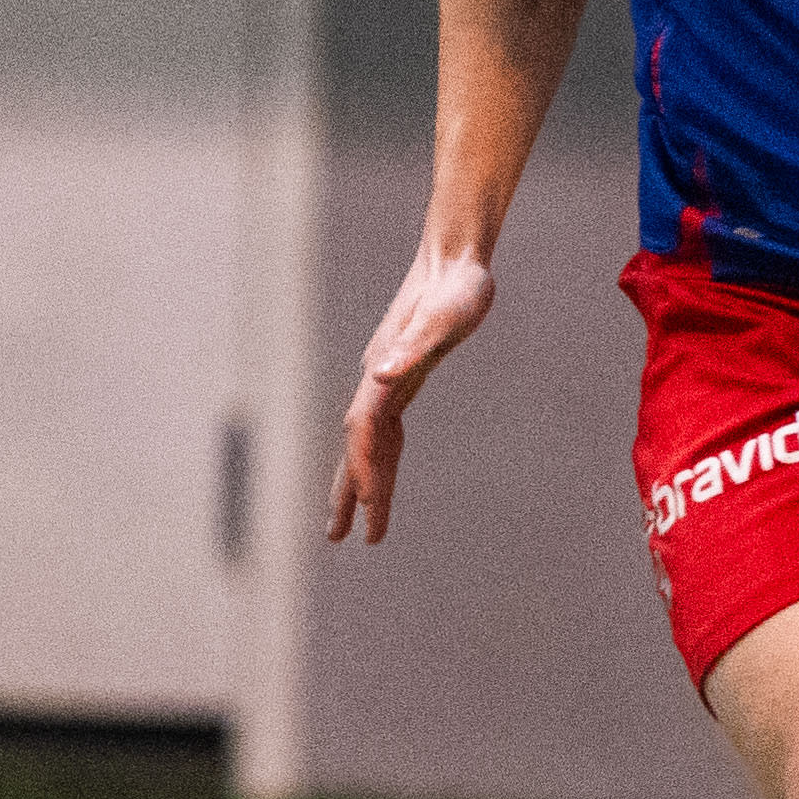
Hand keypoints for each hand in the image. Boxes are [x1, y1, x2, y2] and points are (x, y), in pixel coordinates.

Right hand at [327, 247, 499, 545]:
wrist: (455, 259)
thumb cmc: (458, 288)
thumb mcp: (446, 317)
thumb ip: (412, 347)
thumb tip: (379, 376)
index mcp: (385, 373)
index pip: (365, 432)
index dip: (364, 469)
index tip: (369, 506)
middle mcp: (379, 380)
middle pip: (356, 447)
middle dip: (350, 492)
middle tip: (339, 538)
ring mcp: (387, 380)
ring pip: (369, 443)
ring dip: (362, 482)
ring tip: (359, 526)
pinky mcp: (403, 377)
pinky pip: (387, 429)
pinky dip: (382, 457)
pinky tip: (383, 476)